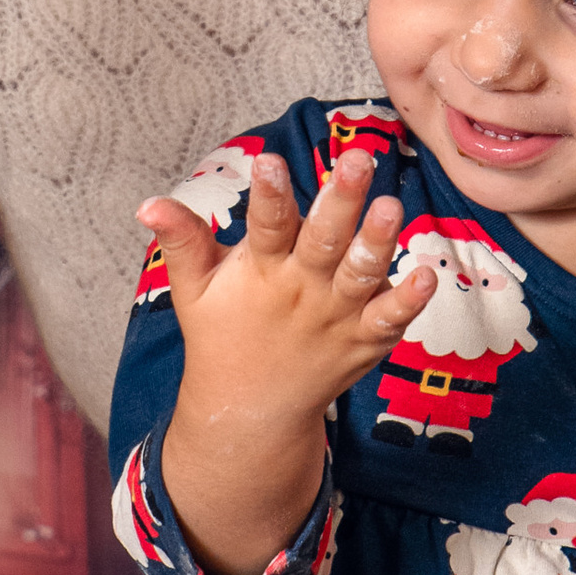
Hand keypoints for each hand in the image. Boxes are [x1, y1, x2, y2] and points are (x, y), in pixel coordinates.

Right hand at [139, 148, 423, 432]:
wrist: (250, 414)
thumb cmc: (221, 335)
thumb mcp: (192, 291)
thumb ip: (182, 240)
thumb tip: (147, 203)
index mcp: (261, 271)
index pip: (265, 226)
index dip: (269, 194)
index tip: (270, 160)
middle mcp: (303, 290)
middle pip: (324, 241)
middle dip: (341, 200)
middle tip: (358, 160)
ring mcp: (337, 317)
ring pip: (362, 275)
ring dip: (378, 243)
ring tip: (392, 207)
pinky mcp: (364, 340)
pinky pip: (390, 320)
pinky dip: (408, 301)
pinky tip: (428, 274)